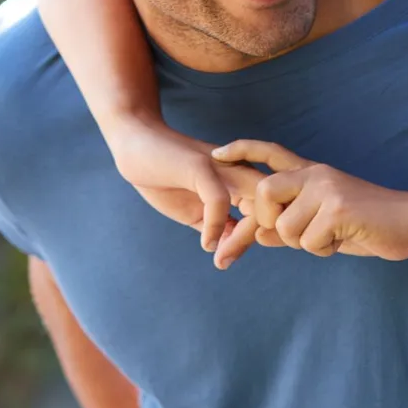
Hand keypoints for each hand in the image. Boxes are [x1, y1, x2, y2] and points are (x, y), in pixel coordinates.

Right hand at [103, 115, 262, 252]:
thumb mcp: (196, 210)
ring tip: (220, 258)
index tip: (227, 259)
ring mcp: (224, 165)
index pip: (268, 211)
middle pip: (271, 206)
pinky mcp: (202, 165)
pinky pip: (220, 199)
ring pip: (255, 202)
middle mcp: (242, 169)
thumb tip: (231, 250)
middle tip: (224, 262)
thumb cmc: (167, 178)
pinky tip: (206, 242)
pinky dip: (217, 225)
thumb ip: (217, 227)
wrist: (136, 145)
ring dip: (241, 237)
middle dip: (252, 239)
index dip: (254, 238)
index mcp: (244, 180)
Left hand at [209, 140, 407, 268]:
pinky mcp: (338, 207)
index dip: (242, 151)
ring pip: (286, 228)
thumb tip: (258, 233)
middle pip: (264, 192)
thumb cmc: (372, 225)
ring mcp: (327, 189)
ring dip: (306, 244)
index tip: (216, 155)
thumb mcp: (327, 225)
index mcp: (313, 174)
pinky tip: (346, 238)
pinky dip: (325, 250)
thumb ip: (294, 225)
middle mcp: (317, 175)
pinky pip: (309, 242)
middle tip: (294, 233)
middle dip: (269, 221)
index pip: (270, 153)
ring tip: (333, 237)